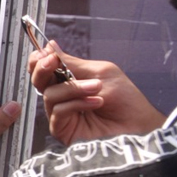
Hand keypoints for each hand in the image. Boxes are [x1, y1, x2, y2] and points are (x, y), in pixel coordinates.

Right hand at [28, 42, 163, 143]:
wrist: (138, 125)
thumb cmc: (125, 100)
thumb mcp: (100, 72)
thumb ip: (72, 62)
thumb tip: (50, 46)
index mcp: (69, 80)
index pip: (44, 69)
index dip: (39, 60)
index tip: (47, 53)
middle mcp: (62, 97)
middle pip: (38, 81)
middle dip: (43, 69)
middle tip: (53, 62)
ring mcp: (60, 114)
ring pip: (50, 95)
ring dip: (73, 88)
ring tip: (97, 88)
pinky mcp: (62, 130)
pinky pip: (58, 111)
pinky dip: (76, 103)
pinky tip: (95, 102)